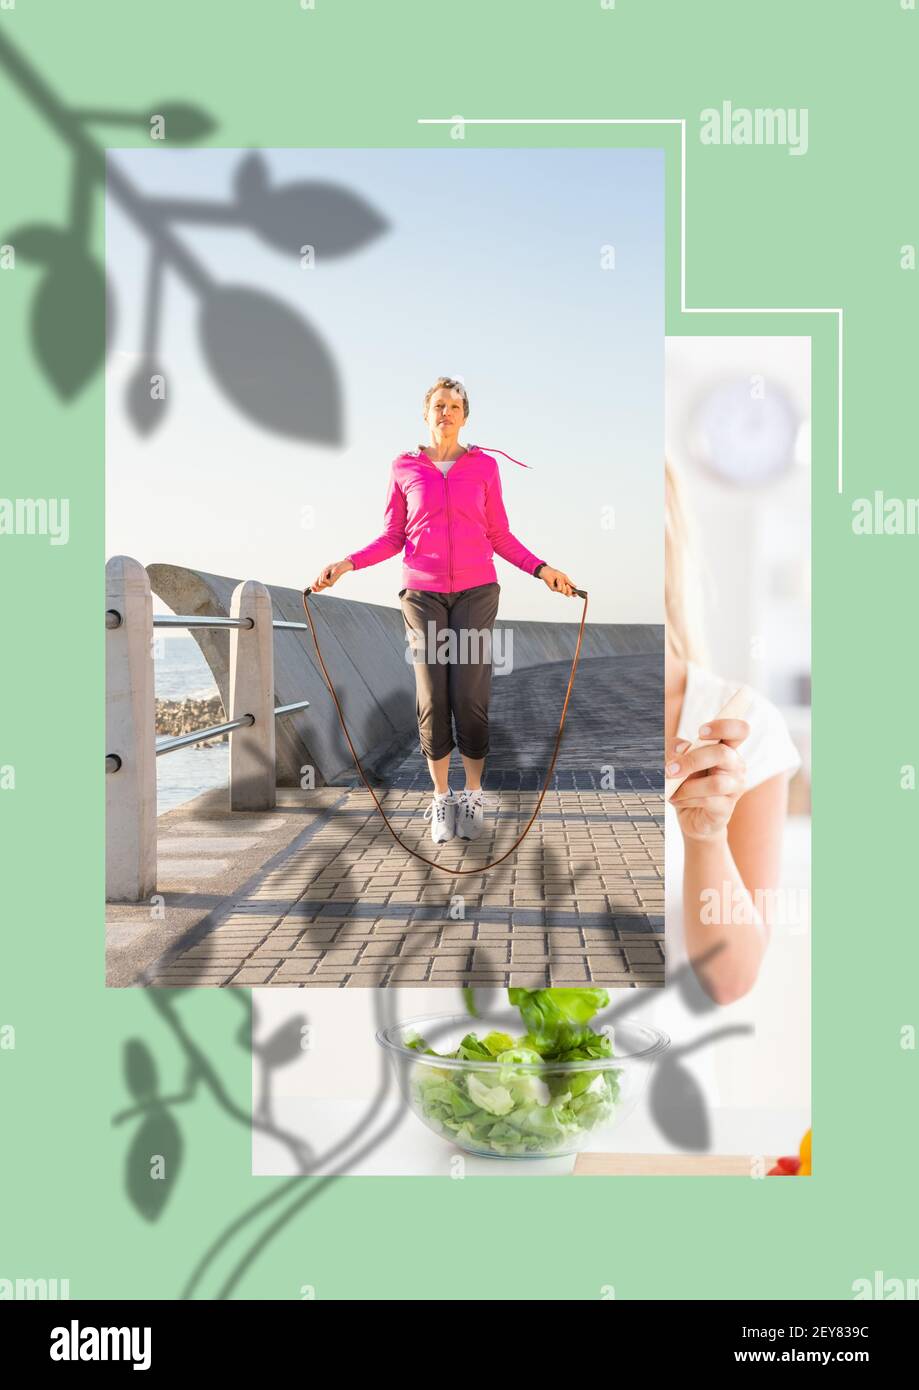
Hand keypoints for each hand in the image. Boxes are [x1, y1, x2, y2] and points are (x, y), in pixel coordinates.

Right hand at [311, 559, 353, 591]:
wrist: (339, 566)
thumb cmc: (331, 568)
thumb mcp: (322, 574)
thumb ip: (317, 580)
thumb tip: (311, 587)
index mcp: (324, 582)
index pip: (317, 589)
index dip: (313, 588)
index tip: (311, 586)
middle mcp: (327, 585)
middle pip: (317, 588)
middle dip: (316, 581)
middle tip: (320, 575)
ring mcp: (329, 585)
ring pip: (319, 583)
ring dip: (321, 576)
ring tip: (326, 572)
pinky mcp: (330, 583)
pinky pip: (323, 580)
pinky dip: (324, 575)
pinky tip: (328, 572)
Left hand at [539, 566, 577, 596]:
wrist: (548, 572)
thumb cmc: (556, 573)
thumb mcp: (565, 577)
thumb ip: (570, 582)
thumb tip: (576, 586)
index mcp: (565, 586)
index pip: (570, 591)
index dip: (574, 594)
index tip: (576, 594)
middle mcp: (562, 588)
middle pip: (568, 594)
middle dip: (569, 591)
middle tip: (567, 585)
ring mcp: (558, 589)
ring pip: (563, 592)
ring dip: (563, 585)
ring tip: (559, 580)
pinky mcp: (553, 589)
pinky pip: (559, 589)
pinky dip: (559, 584)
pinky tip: (557, 580)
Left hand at [667, 718, 748, 841]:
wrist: (691, 816)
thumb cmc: (688, 783)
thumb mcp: (677, 761)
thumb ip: (675, 749)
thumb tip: (682, 748)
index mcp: (727, 748)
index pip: (739, 730)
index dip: (724, 726)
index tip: (700, 731)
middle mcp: (736, 766)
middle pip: (723, 754)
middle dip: (693, 760)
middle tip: (671, 769)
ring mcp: (735, 788)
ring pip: (716, 783)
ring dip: (688, 786)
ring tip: (673, 790)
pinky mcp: (727, 808)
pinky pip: (708, 801)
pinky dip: (687, 799)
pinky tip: (677, 800)